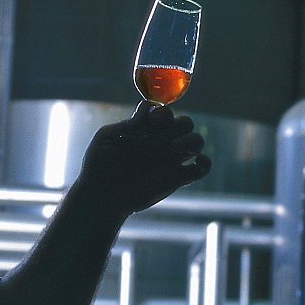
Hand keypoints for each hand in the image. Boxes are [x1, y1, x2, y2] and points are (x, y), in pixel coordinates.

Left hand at [75, 101, 211, 215]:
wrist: (102, 196)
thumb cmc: (99, 165)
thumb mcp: (107, 138)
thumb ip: (129, 124)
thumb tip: (147, 108)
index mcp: (145, 129)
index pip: (165, 113)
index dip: (164, 113)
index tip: (154, 120)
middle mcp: (161, 141)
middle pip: (185, 123)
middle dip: (180, 124)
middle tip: (163, 136)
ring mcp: (170, 159)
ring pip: (196, 141)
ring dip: (192, 140)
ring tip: (174, 150)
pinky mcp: (177, 178)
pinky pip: (202, 168)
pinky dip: (205, 163)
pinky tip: (195, 163)